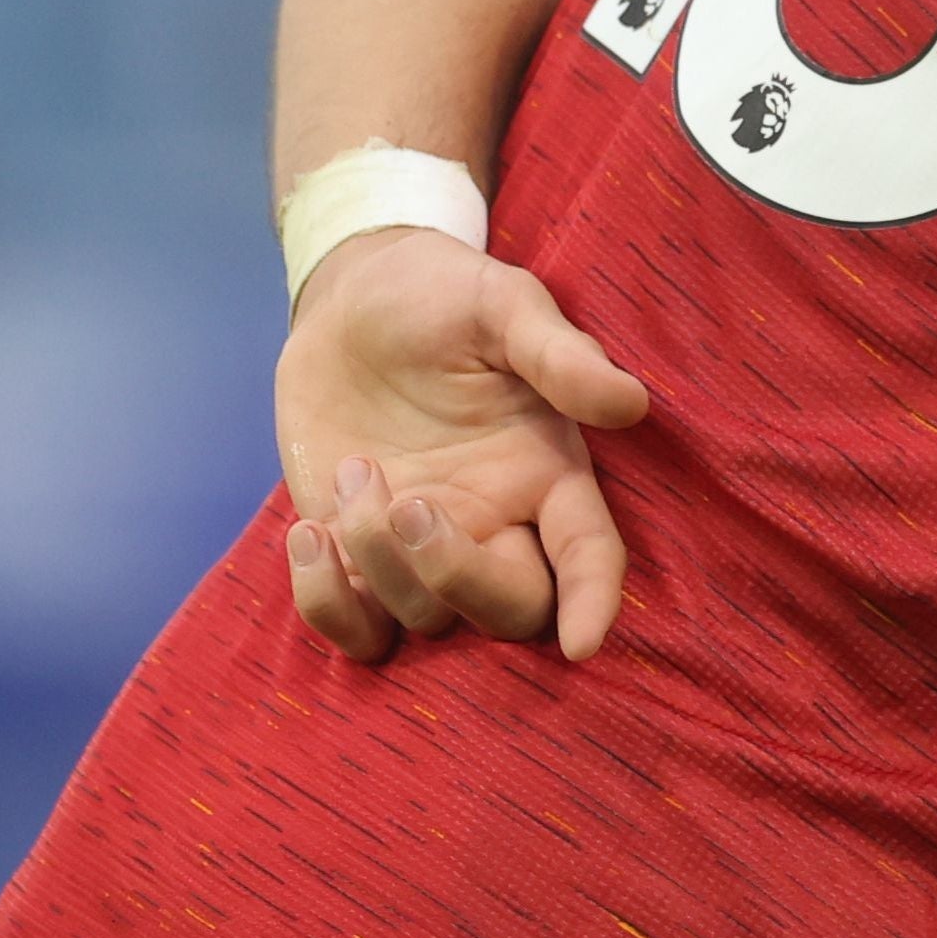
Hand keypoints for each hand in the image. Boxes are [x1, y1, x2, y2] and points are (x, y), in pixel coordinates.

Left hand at [275, 228, 652, 664]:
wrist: (353, 299)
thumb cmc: (443, 295)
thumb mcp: (504, 305)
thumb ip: (560, 356)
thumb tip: (630, 405)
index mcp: (549, 472)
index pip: (589, 554)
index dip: (593, 601)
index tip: (582, 642)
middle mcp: (497, 522)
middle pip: (509, 609)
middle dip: (461, 579)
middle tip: (412, 506)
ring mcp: (424, 547)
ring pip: (424, 618)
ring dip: (378, 562)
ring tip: (353, 474)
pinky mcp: (356, 554)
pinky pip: (352, 627)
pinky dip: (325, 604)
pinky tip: (306, 534)